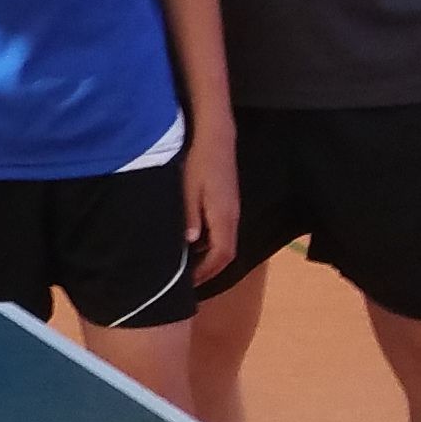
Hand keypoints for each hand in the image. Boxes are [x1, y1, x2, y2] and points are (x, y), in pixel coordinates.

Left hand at [183, 123, 243, 283]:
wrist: (216, 136)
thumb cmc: (199, 161)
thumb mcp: (188, 189)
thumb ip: (190, 216)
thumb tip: (190, 243)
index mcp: (224, 216)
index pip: (222, 255)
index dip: (207, 272)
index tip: (189, 284)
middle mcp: (232, 216)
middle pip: (226, 253)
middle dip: (210, 270)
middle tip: (189, 282)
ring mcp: (232, 209)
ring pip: (225, 242)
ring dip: (210, 257)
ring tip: (189, 266)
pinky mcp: (228, 202)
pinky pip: (223, 230)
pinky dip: (211, 243)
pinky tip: (193, 242)